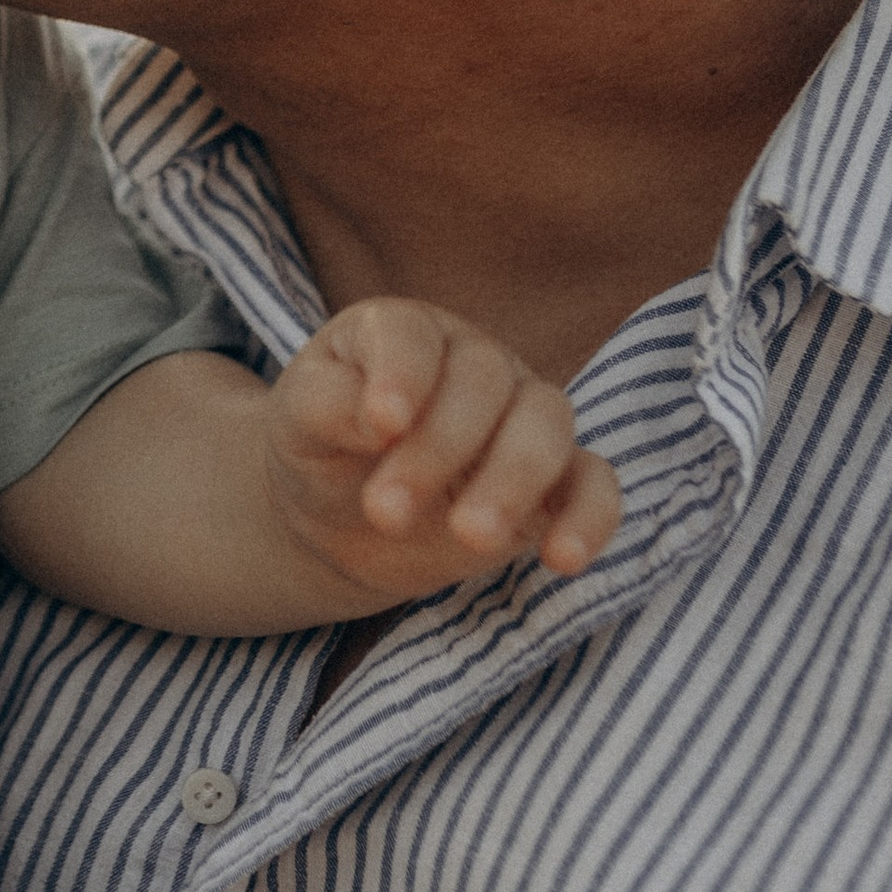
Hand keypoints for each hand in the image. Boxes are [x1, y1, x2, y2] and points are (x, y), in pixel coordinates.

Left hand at [268, 300, 619, 595]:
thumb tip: (379, 417)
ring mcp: (522, 417)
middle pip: (485, 382)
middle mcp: (474, 361)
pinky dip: (590, 517)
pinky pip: (594, 485)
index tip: (382, 425)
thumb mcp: (297, 421)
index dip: (403, 376)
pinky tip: (563, 559)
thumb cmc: (318, 449)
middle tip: (386, 513)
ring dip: (513, 480)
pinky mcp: (554, 482)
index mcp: (405, 332)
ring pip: (547, 423)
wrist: (340, 519)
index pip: (413, 337)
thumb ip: (327, 403)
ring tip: (470, 536)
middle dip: (439, 449)